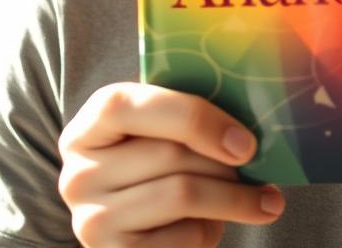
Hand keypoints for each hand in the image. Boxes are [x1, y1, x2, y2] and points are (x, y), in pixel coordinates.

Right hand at [58, 82, 284, 246]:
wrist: (131, 219)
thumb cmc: (156, 158)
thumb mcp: (158, 127)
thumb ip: (185, 114)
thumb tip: (249, 122)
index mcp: (91, 122)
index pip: (133, 106)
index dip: (195, 118)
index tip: (245, 141)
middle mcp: (80, 172)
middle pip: (170, 154)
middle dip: (225, 162)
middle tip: (261, 167)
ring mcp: (92, 220)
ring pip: (182, 195)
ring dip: (232, 198)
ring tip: (261, 199)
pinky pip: (181, 239)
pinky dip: (209, 231)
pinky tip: (217, 223)